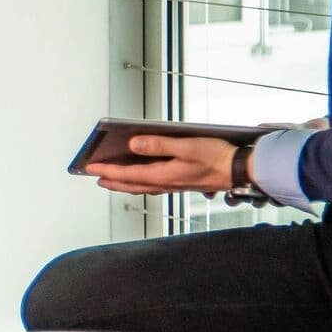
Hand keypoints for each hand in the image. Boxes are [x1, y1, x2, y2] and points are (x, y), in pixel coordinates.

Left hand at [86, 135, 235, 195]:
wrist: (240, 170)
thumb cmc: (218, 157)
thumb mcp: (186, 146)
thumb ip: (158, 145)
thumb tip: (134, 144)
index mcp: (164, 175)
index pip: (128, 174)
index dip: (107, 171)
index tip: (90, 168)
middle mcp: (167, 183)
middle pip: (131, 184)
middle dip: (112, 180)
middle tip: (95, 177)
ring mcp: (174, 184)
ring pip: (142, 186)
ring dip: (125, 183)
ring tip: (112, 179)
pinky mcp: (182, 182)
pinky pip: (154, 185)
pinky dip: (141, 182)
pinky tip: (142, 178)